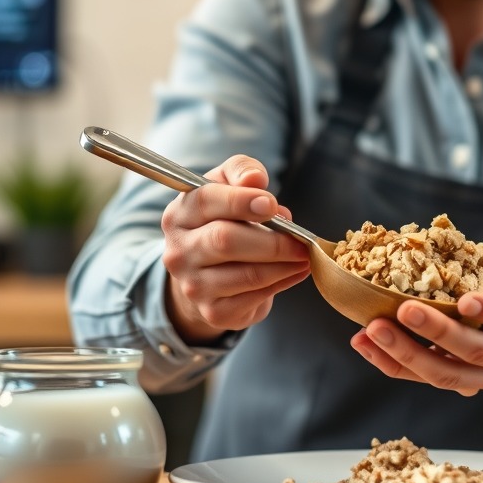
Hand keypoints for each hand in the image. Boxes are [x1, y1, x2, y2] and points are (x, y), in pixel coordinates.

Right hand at [161, 155, 310, 343]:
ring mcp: (192, 285)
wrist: (207, 273)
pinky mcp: (212, 311)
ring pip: (246, 274)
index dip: (241, 201)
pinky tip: (295, 272)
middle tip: (300, 239)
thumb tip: (255, 179)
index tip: (272, 204)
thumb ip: (241, 171)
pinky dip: (282, 283)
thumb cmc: (223, 219)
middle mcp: (179, 251)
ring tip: (304, 255)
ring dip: (283, 264)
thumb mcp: (228, 185)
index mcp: (180, 214)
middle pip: (225, 241)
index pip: (206, 201)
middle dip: (272, 240)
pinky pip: (254, 297)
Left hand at [349, 250, 482, 406]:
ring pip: (445, 374)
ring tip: (373, 330)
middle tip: (404, 308)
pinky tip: (366, 344)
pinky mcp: (462, 383)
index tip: (465, 299)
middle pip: (474, 352)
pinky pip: (425, 378)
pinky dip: (393, 364)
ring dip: (406, 354)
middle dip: (436, 332)